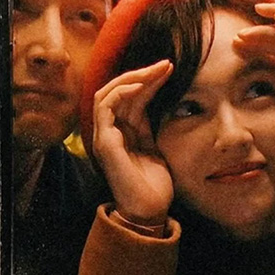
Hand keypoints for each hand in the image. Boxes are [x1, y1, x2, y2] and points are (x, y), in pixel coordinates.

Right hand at [93, 59, 174, 224]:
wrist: (149, 210)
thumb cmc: (153, 184)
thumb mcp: (155, 146)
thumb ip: (148, 125)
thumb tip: (157, 99)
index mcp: (122, 131)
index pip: (130, 96)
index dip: (148, 80)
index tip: (170, 69)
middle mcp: (110, 130)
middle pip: (118, 90)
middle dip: (141, 73)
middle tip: (165, 64)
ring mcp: (104, 135)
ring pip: (108, 93)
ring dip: (132, 78)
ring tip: (156, 70)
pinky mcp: (105, 141)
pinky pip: (106, 107)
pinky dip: (121, 92)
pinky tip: (141, 85)